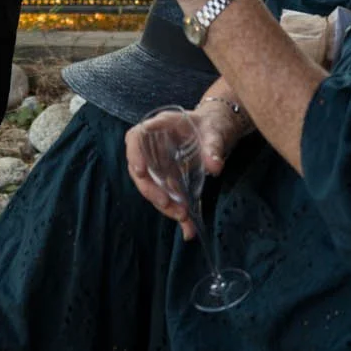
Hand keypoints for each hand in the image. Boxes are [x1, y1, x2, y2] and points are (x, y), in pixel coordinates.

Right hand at [124, 106, 230, 240]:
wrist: (216, 131)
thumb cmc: (212, 125)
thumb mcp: (215, 132)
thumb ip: (213, 147)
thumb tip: (214, 167)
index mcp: (160, 126)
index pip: (137, 137)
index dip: (134, 154)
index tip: (141, 171)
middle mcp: (153, 145)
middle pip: (142, 170)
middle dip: (153, 192)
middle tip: (172, 207)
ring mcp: (159, 162)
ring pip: (152, 186)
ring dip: (164, 204)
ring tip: (183, 217)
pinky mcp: (167, 177)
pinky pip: (166, 194)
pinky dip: (175, 209)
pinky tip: (187, 225)